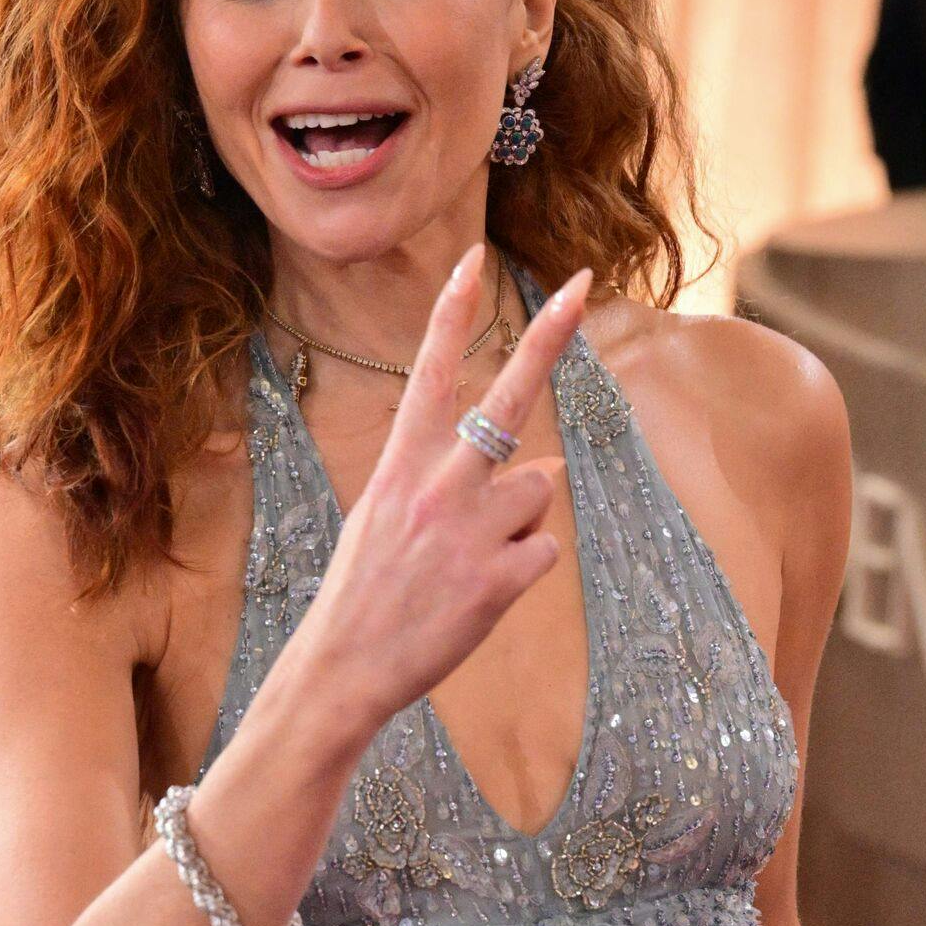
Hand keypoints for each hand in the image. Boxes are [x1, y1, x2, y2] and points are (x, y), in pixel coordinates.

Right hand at [293, 243, 587, 725]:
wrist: (343, 668)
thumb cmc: (365, 589)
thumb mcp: (384, 515)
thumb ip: (449, 480)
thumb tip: (541, 469)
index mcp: (400, 462)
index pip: (431, 369)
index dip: (452, 311)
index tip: (472, 256)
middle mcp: (438, 482)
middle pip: (511, 396)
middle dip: (548, 335)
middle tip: (582, 281)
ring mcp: (471, 527)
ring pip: (539, 490)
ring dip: (518, 522)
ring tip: (467, 561)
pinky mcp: (500, 576)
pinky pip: (544, 550)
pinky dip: (523, 569)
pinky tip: (480, 591)